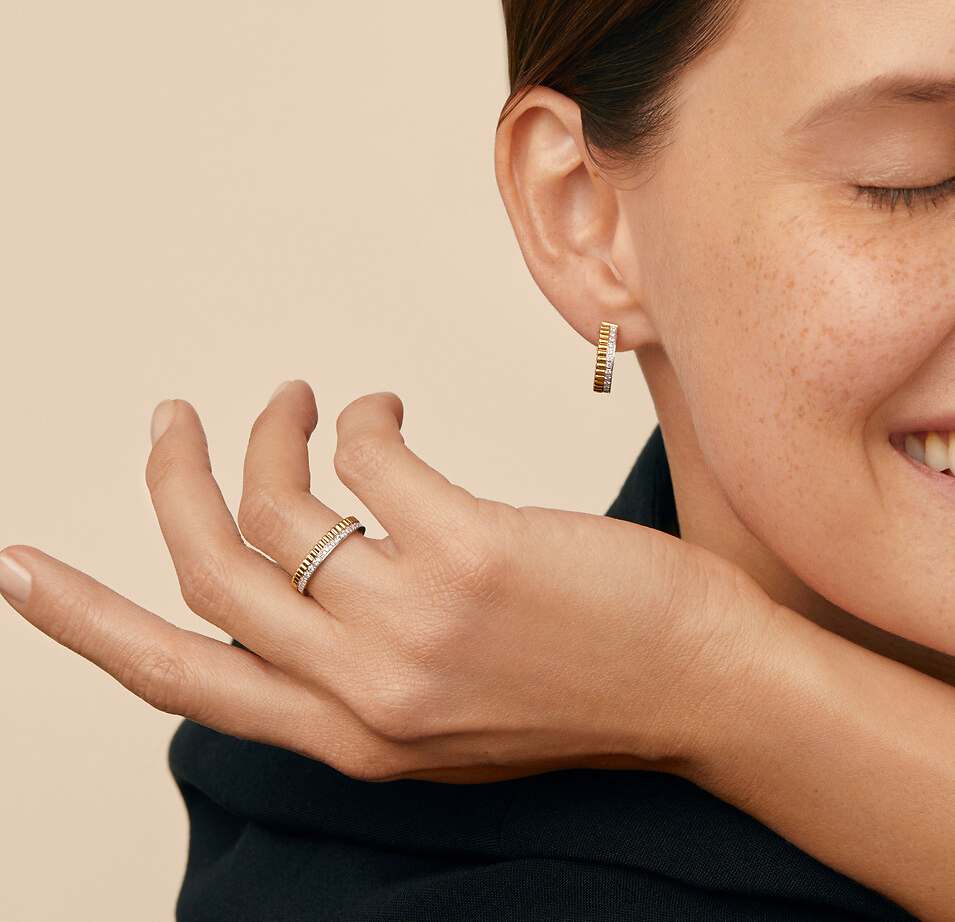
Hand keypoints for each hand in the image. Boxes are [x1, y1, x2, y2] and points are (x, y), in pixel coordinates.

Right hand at [0, 379, 778, 783]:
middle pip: (205, 574)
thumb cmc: (586, 689)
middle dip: (168, 482)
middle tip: (172, 420)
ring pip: (276, 505)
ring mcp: (411, 623)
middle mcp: (362, 691)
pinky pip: (366, 454)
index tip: (21, 571)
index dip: (82, 619)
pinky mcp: (469, 553)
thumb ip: (361, 674)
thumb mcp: (444, 720)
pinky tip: (387, 409)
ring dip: (272, 431)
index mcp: (346, 736)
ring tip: (293, 399)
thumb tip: (300, 579)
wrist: (706, 693)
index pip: (178, 679)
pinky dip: (360, 416)